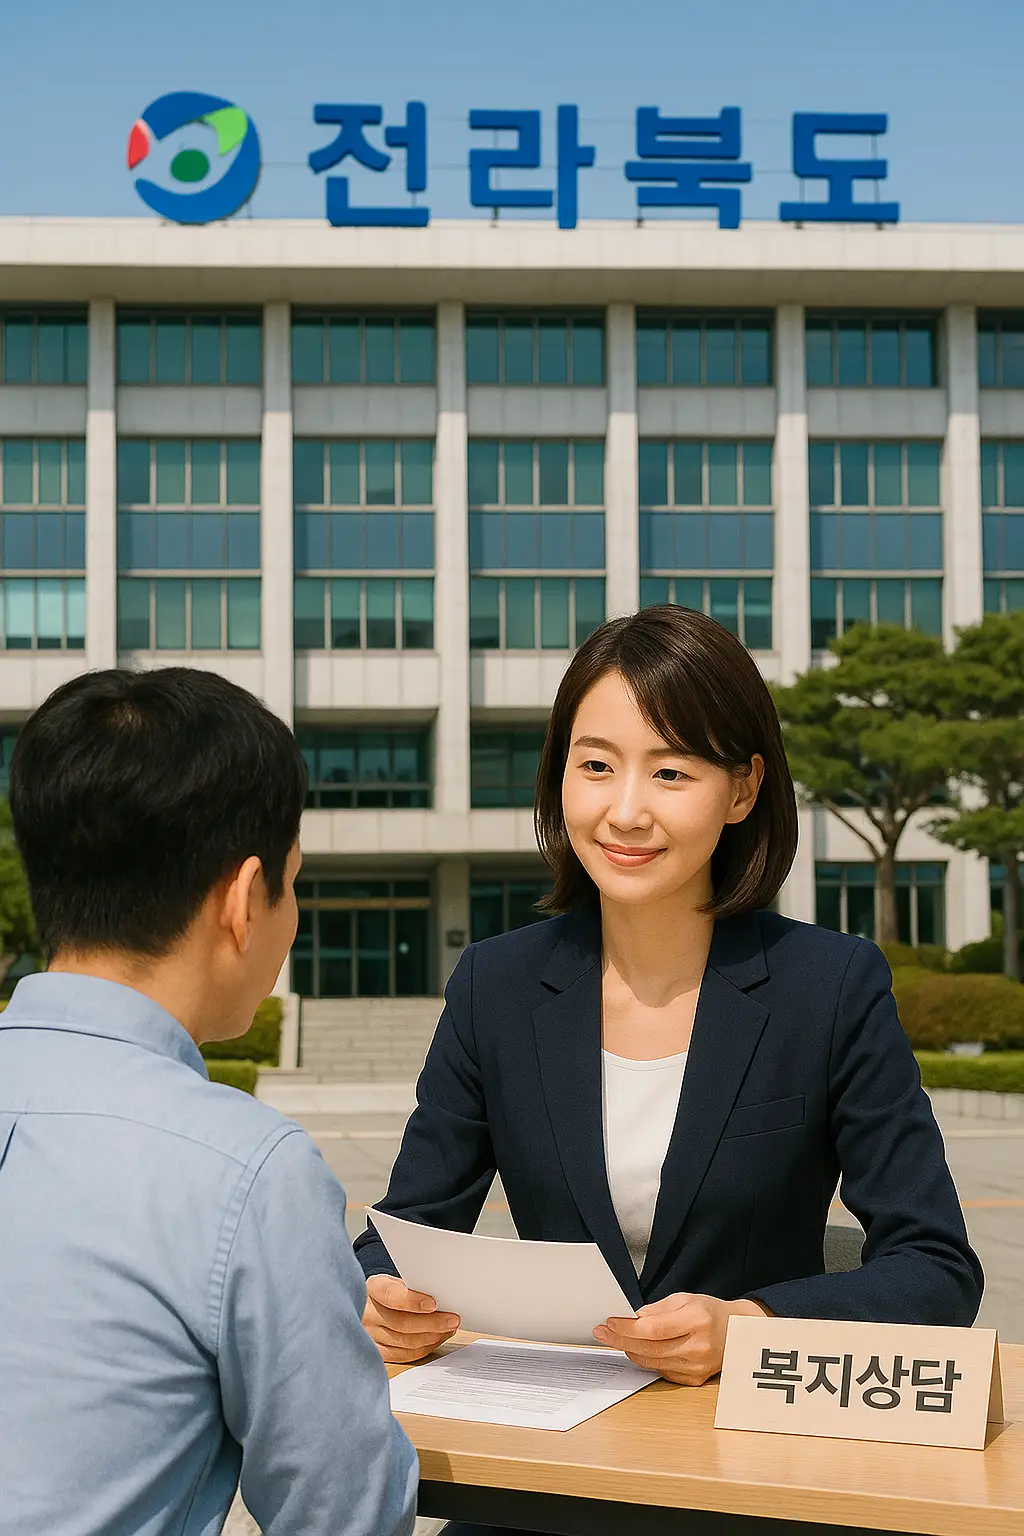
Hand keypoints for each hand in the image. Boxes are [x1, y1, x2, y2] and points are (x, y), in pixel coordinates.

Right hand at [362, 1274, 460, 1363]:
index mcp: (372, 1289)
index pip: (391, 1295)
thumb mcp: (396, 1282)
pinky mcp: (377, 1353)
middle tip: (452, 1320)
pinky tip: (437, 1338)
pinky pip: (404, 1355)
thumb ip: (413, 1288)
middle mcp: (367, 1313)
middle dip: (432, 1323)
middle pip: (401, 1322)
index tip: (433, 1304)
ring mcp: (369, 1336)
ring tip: (449, 1329)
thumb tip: (443, 1296)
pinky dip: (424, 1347)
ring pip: (405, 1342)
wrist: (369, 1307)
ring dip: (432, 1336)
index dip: (412, 1301)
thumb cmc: (389, 1293)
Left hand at [593, 1293, 768, 1385]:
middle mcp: (698, 1346)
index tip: (609, 1323)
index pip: (654, 1329)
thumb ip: (658, 1309)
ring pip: (653, 1362)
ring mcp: (697, 1366)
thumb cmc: (710, 1312)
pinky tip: (638, 1350)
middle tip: (602, 1333)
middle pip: (650, 1348)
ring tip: (616, 1339)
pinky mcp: (694, 1379)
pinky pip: (662, 1371)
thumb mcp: (686, 1299)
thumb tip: (633, 1318)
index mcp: (697, 1320)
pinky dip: (647, 1361)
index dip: (628, 1328)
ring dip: (630, 1351)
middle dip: (621, 1341)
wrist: (737, 1334)